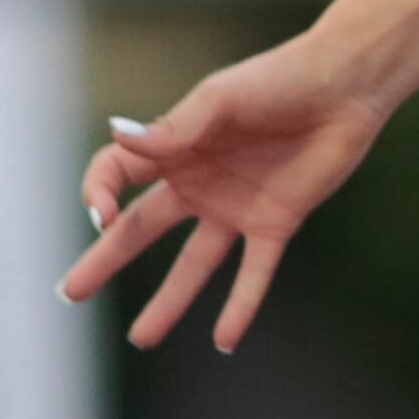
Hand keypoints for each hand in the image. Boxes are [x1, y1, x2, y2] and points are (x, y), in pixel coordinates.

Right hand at [58, 38, 393, 353]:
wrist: (348, 84)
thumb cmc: (281, 78)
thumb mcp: (221, 99)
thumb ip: (173, 128)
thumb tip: (118, 135)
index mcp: (176, 146)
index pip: (116, 175)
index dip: (98, 193)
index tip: (103, 213)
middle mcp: (199, 182)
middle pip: (141, 229)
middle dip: (105, 259)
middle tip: (70, 293)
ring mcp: (236, 206)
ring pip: (193, 264)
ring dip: (169, 302)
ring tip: (141, 339)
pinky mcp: (277, 222)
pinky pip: (254, 273)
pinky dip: (240, 307)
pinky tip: (225, 341)